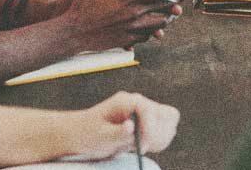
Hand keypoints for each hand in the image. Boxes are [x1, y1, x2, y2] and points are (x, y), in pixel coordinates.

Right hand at [52, 0, 194, 50]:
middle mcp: (134, 15)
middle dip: (178, 0)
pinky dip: (153, 30)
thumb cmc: (82, 6)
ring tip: (174, 13)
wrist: (72, 33)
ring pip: (158, 24)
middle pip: (163, 8)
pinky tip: (155, 28)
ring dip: (168, 17)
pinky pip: (146, 35)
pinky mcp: (127, 40)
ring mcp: (132, 29)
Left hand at [64, 91, 179, 159]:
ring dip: (160, 139)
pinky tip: (144, 146)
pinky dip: (160, 142)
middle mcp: (139, 104)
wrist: (81, 135)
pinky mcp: (148, 124)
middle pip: (166, 115)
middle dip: (157, 134)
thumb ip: (116, 133)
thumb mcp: (98, 136)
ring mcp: (145, 114)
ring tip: (140, 147)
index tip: (141, 145)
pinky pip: (166, 132)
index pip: (150, 110)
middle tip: (140, 147)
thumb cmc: (87, 133)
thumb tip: (131, 127)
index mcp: (127, 101)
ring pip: (169, 123)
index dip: (149, 128)